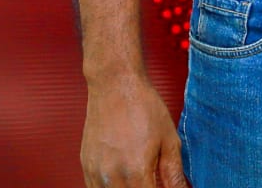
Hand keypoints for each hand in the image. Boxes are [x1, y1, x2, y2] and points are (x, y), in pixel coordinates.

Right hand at [80, 72, 187, 187]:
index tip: (162, 184)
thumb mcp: (169, 140)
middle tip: (153, 179)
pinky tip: (124, 179)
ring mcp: (96, 172)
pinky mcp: (86, 166)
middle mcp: (113, 176)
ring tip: (139, 176)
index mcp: (137, 172)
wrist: (115, 83)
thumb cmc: (143, 106)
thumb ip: (174, 175)